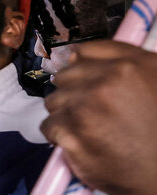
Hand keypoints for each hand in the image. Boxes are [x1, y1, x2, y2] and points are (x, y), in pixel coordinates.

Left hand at [42, 40, 156, 194]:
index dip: (78, 66)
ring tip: (89, 130)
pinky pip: (49, 126)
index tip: (80, 79)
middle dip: (72, 94)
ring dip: (65, 115)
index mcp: (132, 66)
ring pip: (54, 102)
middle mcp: (109, 82)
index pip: (85, 51)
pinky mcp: (72, 133)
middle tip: (91, 113)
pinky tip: (80, 143)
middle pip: (64, 77)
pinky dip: (59, 136)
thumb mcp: (156, 84)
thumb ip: (126, 64)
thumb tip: (75, 55)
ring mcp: (87, 107)